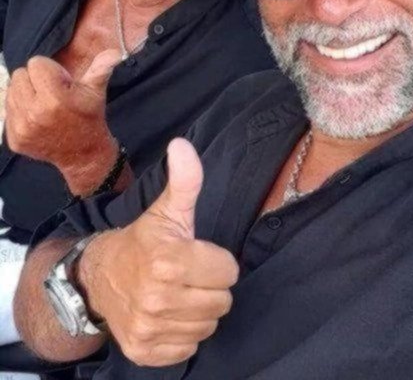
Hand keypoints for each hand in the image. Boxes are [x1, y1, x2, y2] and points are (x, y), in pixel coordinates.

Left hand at [5, 50, 120, 191]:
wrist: (83, 154)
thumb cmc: (89, 117)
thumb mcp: (96, 91)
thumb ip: (102, 68)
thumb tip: (115, 52)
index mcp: (54, 98)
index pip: (35, 63)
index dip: (50, 70)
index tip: (61, 83)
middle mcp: (34, 113)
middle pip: (19, 75)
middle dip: (35, 80)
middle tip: (51, 93)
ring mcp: (21, 128)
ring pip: (11, 91)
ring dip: (25, 94)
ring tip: (42, 104)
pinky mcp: (14, 139)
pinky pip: (7, 111)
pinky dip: (20, 111)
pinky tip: (36, 118)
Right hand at [81, 139, 238, 366]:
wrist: (99, 276)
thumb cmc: (142, 240)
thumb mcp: (166, 209)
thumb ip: (185, 180)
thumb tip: (183, 145)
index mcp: (169, 261)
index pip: (229, 272)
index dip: (217, 261)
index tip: (198, 255)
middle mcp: (158, 299)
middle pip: (223, 301)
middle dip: (211, 286)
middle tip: (190, 274)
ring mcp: (150, 328)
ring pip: (208, 326)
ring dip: (199, 310)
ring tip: (180, 292)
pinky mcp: (145, 351)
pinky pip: (189, 347)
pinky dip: (183, 333)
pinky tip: (170, 314)